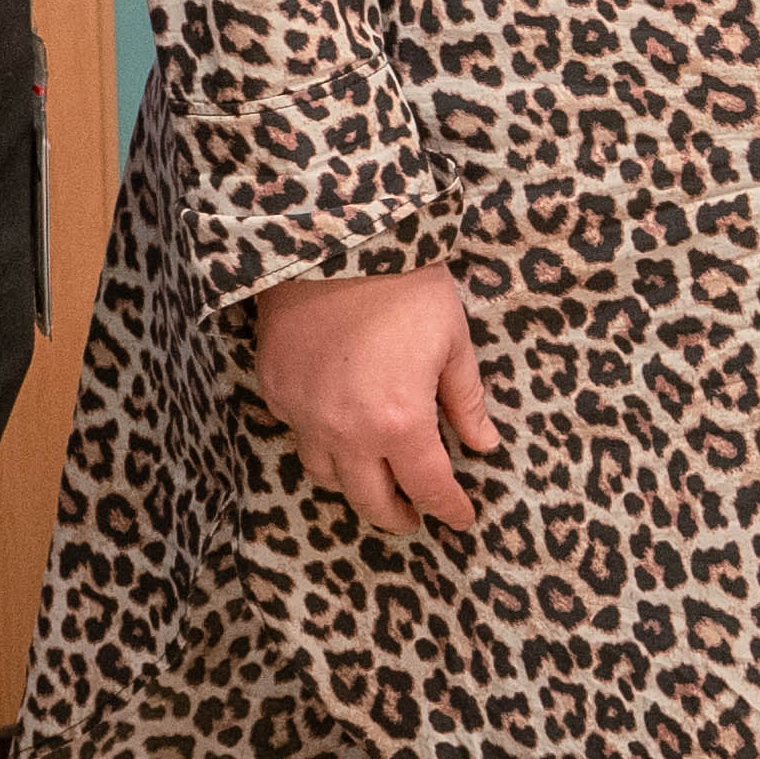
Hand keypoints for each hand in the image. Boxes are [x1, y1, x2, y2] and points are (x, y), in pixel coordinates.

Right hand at [251, 265, 495, 537]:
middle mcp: (347, 432)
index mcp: (400, 423)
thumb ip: (465, 402)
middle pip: (368, 500)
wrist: (337, 239)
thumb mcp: (452, 342)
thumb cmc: (406, 286)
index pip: (428, 487)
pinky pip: (297, 434)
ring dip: (353, 484)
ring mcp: (304, 414)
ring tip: (372, 479)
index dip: (448, 508)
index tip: (460, 518)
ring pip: (325, 475)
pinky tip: (336, 429)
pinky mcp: (276, 390)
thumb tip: (483, 445)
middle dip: (395, 516)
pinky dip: (320, 441)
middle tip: (413, 518)